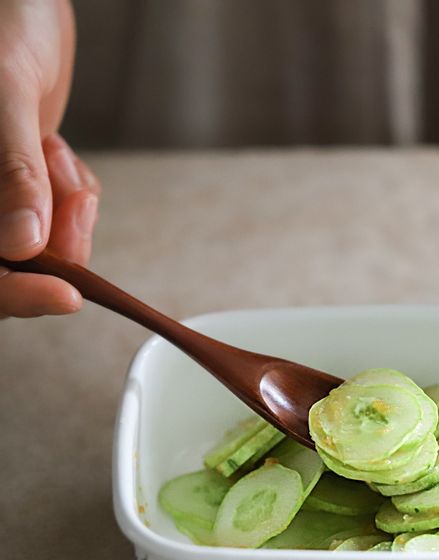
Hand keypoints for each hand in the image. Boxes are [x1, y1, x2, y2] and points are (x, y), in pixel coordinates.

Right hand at [0, 0, 98, 318]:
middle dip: (57, 244)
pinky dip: (76, 193)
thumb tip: (22, 245)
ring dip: (68, 206)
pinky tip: (56, 150)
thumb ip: (13, 170)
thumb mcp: (5, 91)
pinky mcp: (23, 190)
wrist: (23, 6)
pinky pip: (64, 218)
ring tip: (52, 148)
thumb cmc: (1, 22)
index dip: (15, 294)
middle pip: (14, 269)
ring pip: (49, 245)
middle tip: (75, 200)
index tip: (67, 296)